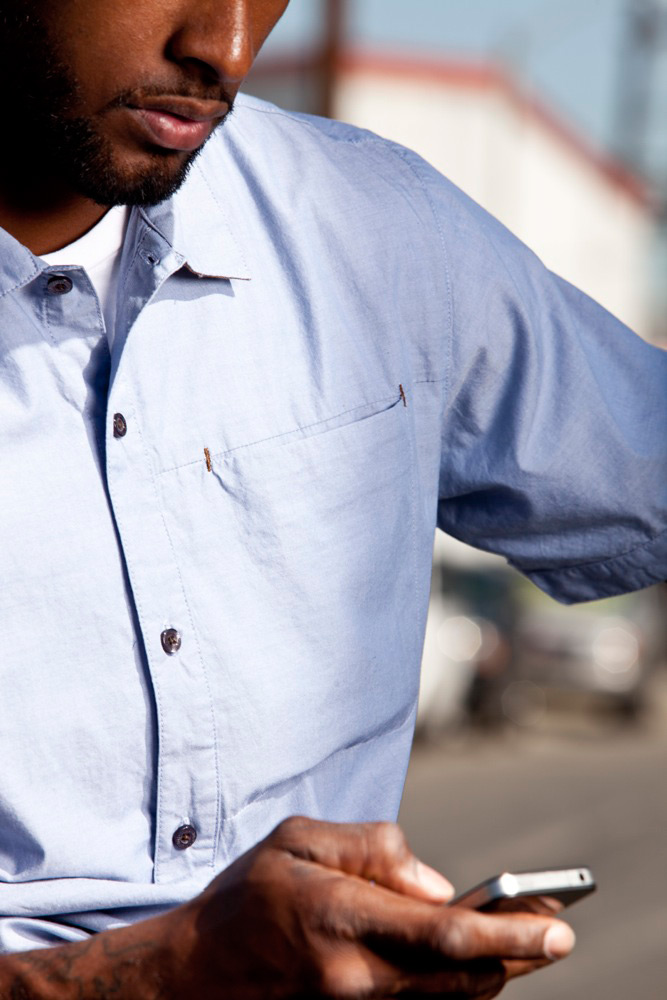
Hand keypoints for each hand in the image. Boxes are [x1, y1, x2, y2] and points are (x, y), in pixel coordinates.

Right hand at [172, 816, 575, 997]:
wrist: (195, 973)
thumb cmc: (248, 895)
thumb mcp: (298, 839)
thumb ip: (372, 849)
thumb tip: (436, 883)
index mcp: (341, 917)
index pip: (443, 934)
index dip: (507, 933)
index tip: (556, 925)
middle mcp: (354, 977)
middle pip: (459, 980)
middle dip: (517, 957)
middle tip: (556, 932)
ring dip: (490, 973)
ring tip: (521, 940)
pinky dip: (452, 988)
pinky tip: (471, 963)